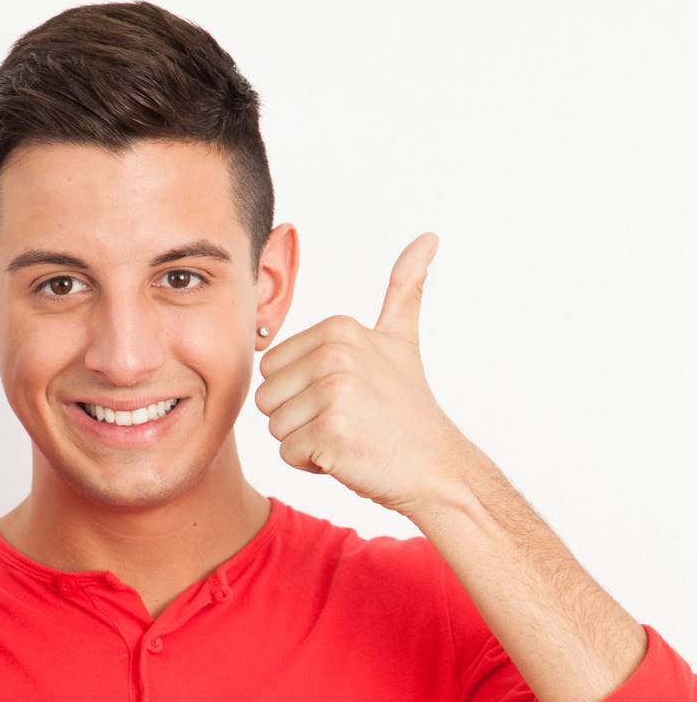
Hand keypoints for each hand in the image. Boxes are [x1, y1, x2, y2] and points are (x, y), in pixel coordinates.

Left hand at [254, 232, 470, 516]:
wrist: (434, 465)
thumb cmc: (408, 409)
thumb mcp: (402, 339)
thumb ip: (404, 289)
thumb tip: (429, 237)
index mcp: (338, 328)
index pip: (273, 368)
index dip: (301, 392)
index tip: (344, 397)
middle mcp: (334, 354)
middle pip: (267, 397)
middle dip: (297, 418)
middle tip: (344, 421)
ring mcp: (332, 392)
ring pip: (275, 427)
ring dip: (304, 442)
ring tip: (347, 437)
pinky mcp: (329, 432)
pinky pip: (288, 453)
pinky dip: (312, 463)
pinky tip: (346, 456)